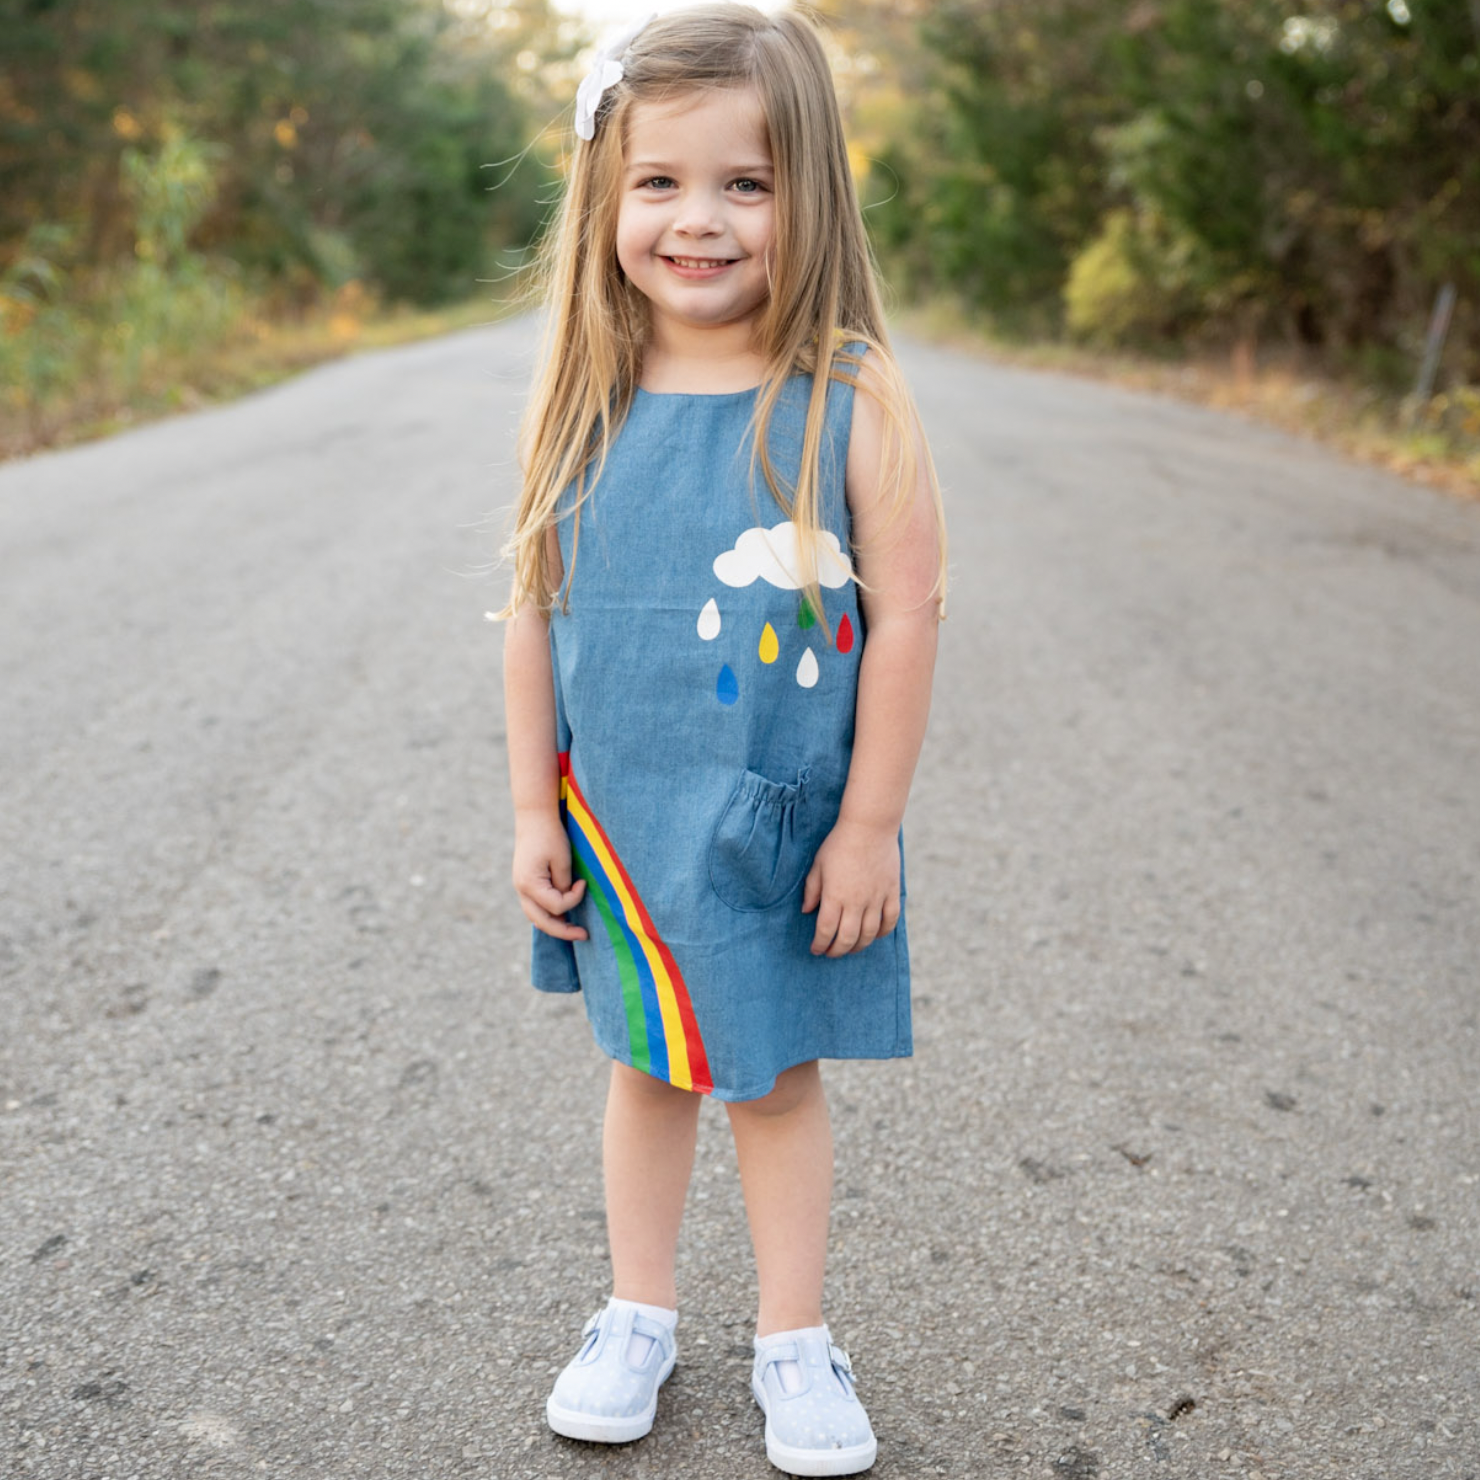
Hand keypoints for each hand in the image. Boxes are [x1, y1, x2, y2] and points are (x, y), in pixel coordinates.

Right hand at [512, 810, 587, 940]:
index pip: (556, 906)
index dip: (574, 899)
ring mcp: (520, 887)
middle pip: (541, 921)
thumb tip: (566, 905)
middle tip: (584, 936)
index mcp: (529, 884)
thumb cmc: (550, 835)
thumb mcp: (562, 860)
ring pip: (535, 916)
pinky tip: (561, 916)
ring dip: (554, 924)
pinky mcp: (524, 882)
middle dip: (563, 931)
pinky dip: (548, 913)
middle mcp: (521, 889)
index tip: (584, 883)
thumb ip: (564, 885)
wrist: (534, 816)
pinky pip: (535, 905)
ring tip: (573, 930)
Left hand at [801, 819, 900, 956]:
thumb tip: (806, 911)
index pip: (826, 930)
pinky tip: (874, 935)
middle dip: (837, 950)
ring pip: (869, 934)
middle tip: (831, 952)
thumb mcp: (818, 864)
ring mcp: (876, 898)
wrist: (869, 827)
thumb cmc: (839, 844)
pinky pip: (890, 920)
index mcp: (835, 895)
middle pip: (847, 938)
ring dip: (859, 946)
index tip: (816, 949)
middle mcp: (856, 901)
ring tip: (851, 947)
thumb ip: (812, 889)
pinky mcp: (891, 892)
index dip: (820, 944)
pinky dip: (882, 932)